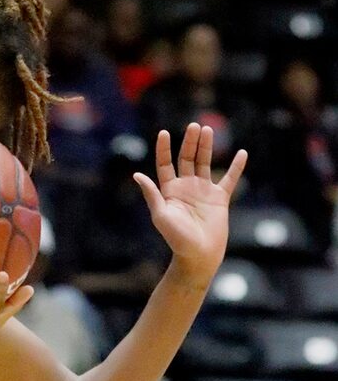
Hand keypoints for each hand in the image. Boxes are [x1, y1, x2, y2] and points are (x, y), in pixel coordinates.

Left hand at [133, 124, 246, 286]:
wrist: (198, 255)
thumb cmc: (176, 238)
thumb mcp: (161, 215)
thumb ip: (152, 194)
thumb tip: (138, 175)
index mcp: (169, 190)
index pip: (166, 164)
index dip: (164, 149)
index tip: (164, 133)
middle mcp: (186, 187)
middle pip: (187, 158)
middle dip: (190, 142)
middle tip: (194, 125)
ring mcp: (204, 191)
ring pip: (205, 163)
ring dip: (207, 147)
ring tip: (208, 130)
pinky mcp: (220, 199)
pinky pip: (230, 179)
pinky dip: (236, 166)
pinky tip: (242, 153)